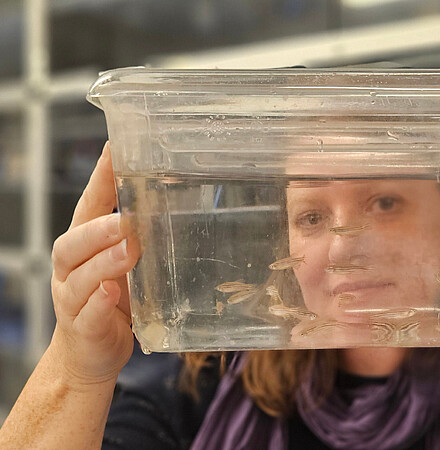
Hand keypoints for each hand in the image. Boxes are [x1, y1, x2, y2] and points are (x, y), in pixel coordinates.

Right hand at [49, 142, 139, 384]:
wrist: (90, 354)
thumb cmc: (112, 301)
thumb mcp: (128, 265)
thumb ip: (141, 238)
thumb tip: (179, 204)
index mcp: (84, 247)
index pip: (89, 206)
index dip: (99, 178)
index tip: (114, 149)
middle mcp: (71, 269)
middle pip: (73, 242)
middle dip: (98, 230)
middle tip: (125, 220)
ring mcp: (72, 300)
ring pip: (79, 277)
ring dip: (102, 262)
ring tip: (128, 251)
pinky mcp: (82, 328)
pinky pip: (86, 314)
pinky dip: (97, 303)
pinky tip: (111, 294)